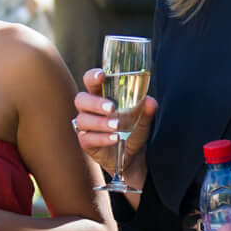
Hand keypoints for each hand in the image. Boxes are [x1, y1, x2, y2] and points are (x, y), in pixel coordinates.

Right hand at [74, 68, 155, 187]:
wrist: (132, 154)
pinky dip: (102, 138)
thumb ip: (147, 110)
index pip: (90, 81)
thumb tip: (150, 102)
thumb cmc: (133, 129)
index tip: (101, 75)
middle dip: (95, 102)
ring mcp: (86, 126)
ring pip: (83, 120)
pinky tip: (115, 138)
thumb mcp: (143, 119)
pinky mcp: (86, 142)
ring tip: (117, 126)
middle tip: (112, 107)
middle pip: (81, 99)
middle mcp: (89, 109)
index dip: (92, 76)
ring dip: (100, 122)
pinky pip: (87, 139)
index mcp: (101, 95)